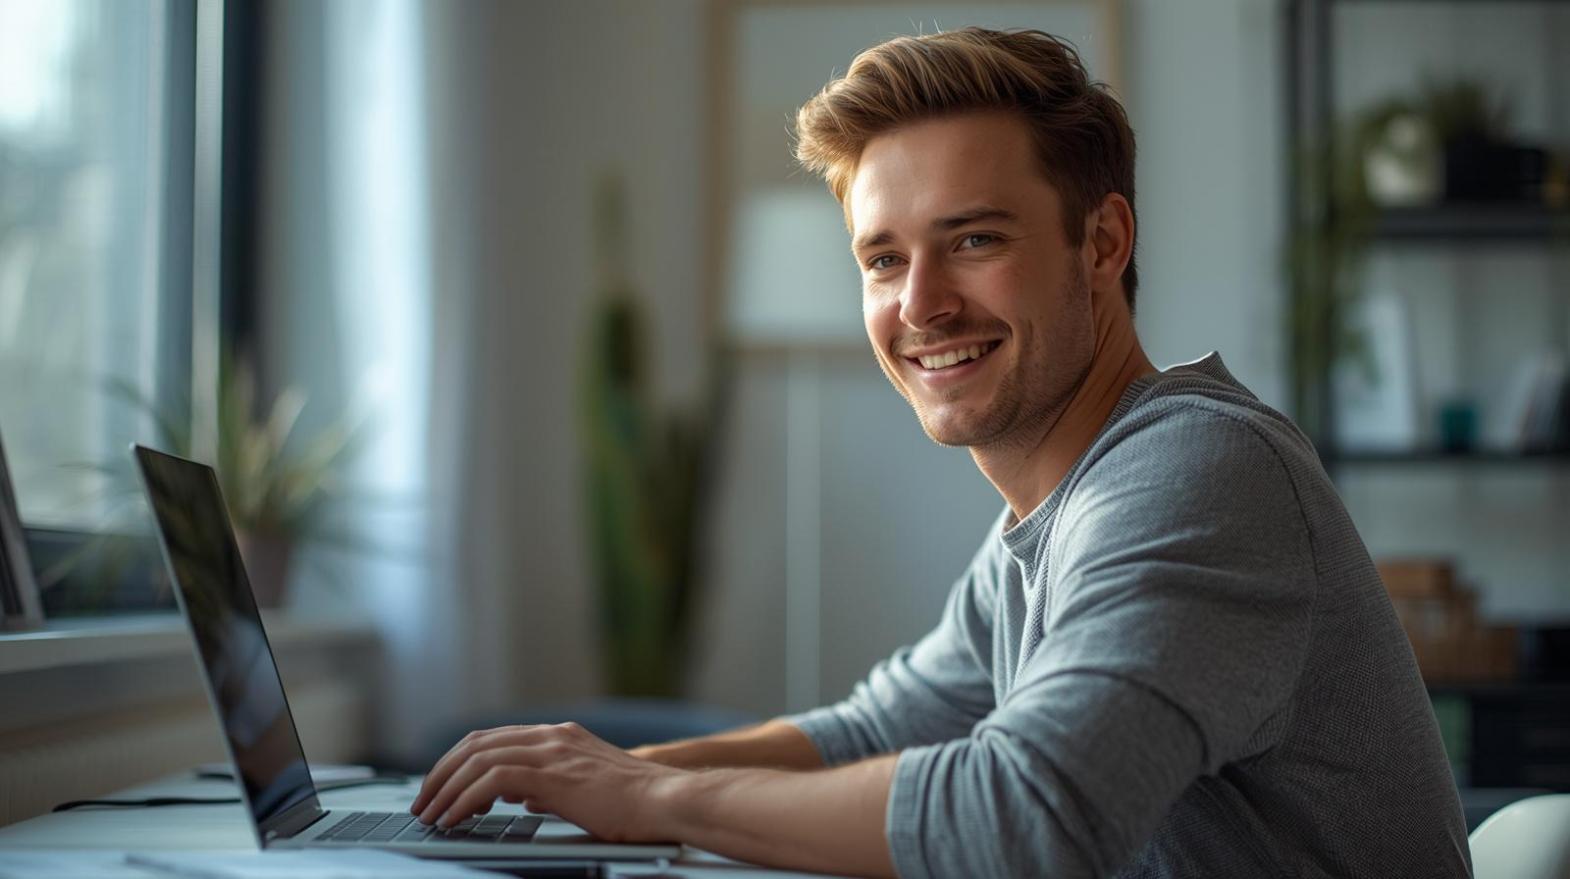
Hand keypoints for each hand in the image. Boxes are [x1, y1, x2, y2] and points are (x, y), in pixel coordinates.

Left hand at [410, 722, 686, 841]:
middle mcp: (552, 736)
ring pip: (479, 758)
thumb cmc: (635, 804)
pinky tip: (456, 818)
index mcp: (559, 737)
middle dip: (442, 774)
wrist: (666, 801)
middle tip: (424, 802)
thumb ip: (551, 788)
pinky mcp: (553, 774)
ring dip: (446, 789)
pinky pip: (493, 780)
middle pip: (477, 743)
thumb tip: (525, 797)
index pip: (493, 739)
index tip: (441, 787)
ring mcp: (553, 751)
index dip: (459, 762)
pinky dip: (466, 799)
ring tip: (432, 815)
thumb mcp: (585, 790)